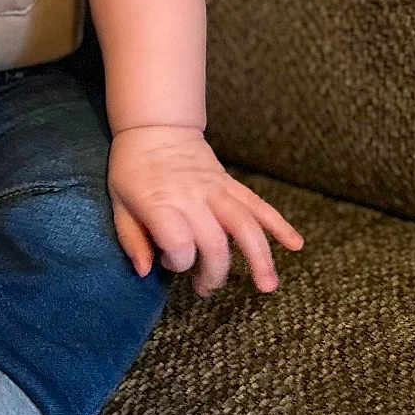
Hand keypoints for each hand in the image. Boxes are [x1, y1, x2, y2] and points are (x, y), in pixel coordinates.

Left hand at [107, 125, 304, 296]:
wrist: (155, 127)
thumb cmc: (132, 169)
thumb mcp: (118, 202)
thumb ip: (131, 239)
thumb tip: (145, 271)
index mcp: (160, 202)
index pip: (179, 243)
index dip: (176, 262)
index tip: (167, 262)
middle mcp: (191, 197)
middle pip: (214, 243)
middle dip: (214, 273)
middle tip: (204, 288)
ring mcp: (215, 190)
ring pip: (245, 225)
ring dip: (260, 257)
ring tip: (268, 286)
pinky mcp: (230, 184)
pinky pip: (259, 205)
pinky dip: (279, 224)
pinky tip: (295, 244)